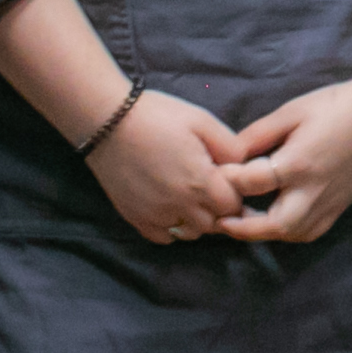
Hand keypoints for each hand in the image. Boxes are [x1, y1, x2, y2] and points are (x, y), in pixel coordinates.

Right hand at [85, 91, 247, 245]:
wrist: (107, 121)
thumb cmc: (157, 115)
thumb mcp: (202, 121)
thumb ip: (230, 146)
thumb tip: (244, 165)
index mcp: (200, 183)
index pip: (232, 206)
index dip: (235, 193)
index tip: (227, 179)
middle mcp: (180, 206)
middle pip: (214, 224)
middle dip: (218, 209)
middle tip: (211, 187)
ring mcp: (156, 216)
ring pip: (190, 234)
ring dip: (197, 220)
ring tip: (191, 196)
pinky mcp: (135, 218)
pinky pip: (164, 237)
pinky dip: (172, 227)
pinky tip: (170, 206)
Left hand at [213, 76, 351, 246]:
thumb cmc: (335, 105)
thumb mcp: (291, 111)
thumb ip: (258, 134)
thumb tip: (230, 153)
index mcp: (299, 163)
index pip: (253, 183)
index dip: (228, 180)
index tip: (213, 175)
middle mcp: (314, 190)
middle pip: (275, 225)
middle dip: (244, 227)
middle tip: (222, 218)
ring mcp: (329, 202)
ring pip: (292, 234)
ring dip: (264, 232)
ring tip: (243, 219)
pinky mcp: (339, 207)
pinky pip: (309, 232)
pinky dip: (287, 232)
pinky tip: (274, 219)